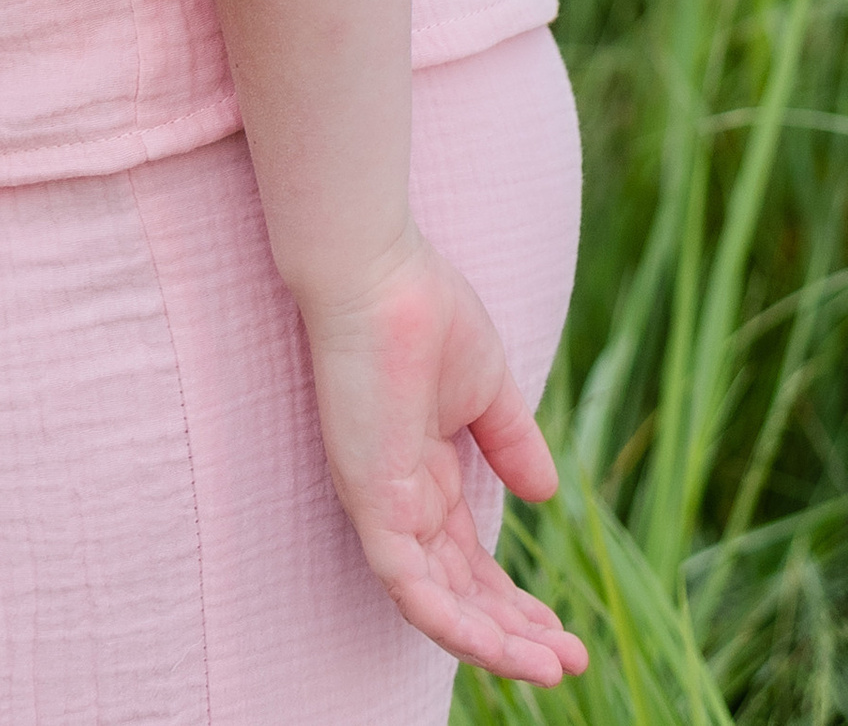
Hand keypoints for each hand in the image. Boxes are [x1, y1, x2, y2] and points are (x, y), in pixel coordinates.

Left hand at [297, 223, 587, 686]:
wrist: (379, 270)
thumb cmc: (424, 311)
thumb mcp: (487, 389)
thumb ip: (511, 443)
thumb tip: (546, 496)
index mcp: (424, 474)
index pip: (469, 562)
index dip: (516, 603)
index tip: (567, 634)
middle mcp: (401, 498)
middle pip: (459, 592)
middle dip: (515, 635)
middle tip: (571, 664)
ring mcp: (382, 504)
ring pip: (437, 604)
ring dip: (494, 645)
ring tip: (551, 671)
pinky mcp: (371, 501)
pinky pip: (409, 587)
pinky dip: (455, 625)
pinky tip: (502, 649)